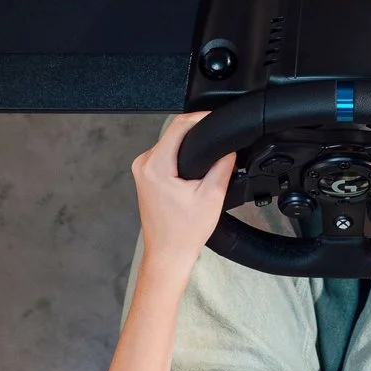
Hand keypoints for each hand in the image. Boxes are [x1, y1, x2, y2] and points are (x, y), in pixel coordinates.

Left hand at [132, 112, 232, 274]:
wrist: (168, 254)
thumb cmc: (183, 233)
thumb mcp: (211, 196)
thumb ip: (222, 166)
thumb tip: (229, 148)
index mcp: (156, 166)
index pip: (178, 126)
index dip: (199, 117)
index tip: (215, 118)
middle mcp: (144, 165)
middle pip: (173, 132)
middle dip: (196, 132)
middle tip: (216, 137)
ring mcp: (142, 170)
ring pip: (168, 143)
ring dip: (188, 144)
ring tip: (207, 152)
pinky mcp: (145, 176)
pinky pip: (164, 154)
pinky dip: (180, 155)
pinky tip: (193, 165)